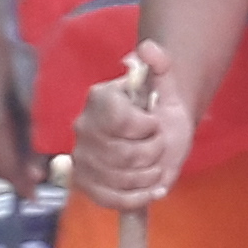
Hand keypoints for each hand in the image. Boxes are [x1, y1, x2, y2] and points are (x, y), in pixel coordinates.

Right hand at [0, 25, 31, 185]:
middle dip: (12, 175)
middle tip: (31, 180)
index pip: (7, 165)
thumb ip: (34, 145)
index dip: (21, 182)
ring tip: (19, 163)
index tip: (34, 196)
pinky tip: (0, 152)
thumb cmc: (24, 77)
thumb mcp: (34, 112)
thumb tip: (37, 177)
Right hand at [65, 41, 191, 209]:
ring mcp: (82, 159)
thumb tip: (147, 48)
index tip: (154, 122)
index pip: (122, 121)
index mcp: (99, 99)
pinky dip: (139, 197)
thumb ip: (160, 64)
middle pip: (125, 153)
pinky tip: (151, 188)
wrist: (159, 135)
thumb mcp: (166, 85)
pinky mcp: (86, 185)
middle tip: (158, 144)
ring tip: (154, 164)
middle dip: (154, 151)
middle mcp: (83, 128)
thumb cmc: (159, 109)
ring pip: (122, 177)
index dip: (147, 126)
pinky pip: (112, 199)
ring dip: (150, 174)